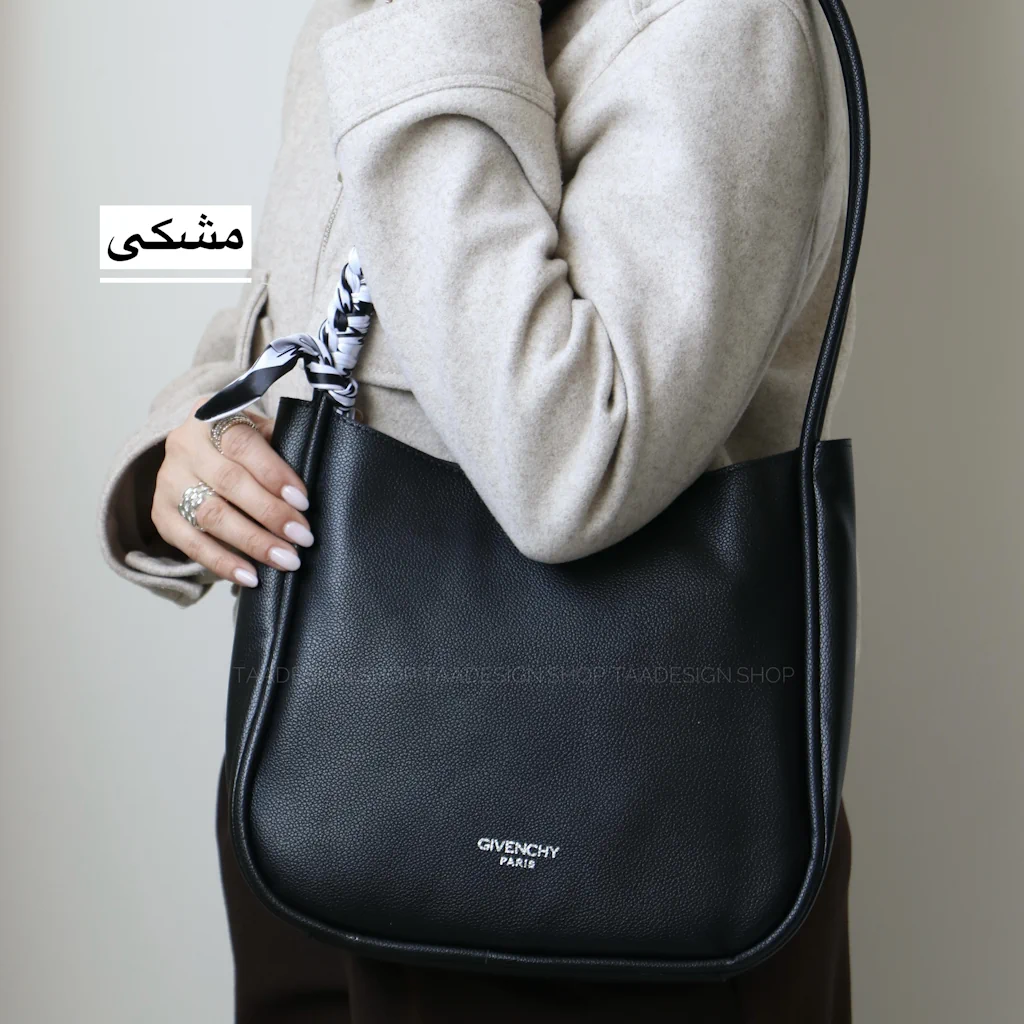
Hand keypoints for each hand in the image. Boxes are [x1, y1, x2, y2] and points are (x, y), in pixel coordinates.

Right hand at [151, 396, 313, 587]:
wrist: (194, 453)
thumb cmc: (240, 446)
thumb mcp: (258, 433)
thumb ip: (279, 447)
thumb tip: (315, 478)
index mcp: (211, 417)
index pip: (244, 445)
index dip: (274, 474)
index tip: (303, 501)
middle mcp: (184, 446)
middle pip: (229, 483)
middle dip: (271, 513)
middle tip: (302, 537)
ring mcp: (168, 481)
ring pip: (212, 516)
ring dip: (253, 542)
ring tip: (285, 559)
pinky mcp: (161, 514)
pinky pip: (192, 544)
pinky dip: (223, 562)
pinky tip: (250, 576)